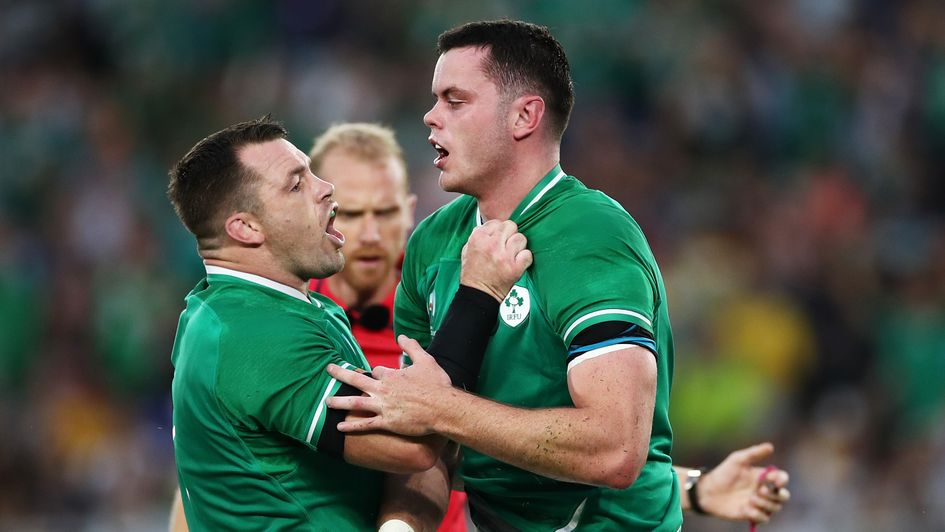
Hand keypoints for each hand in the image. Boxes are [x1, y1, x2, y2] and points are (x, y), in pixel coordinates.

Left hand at [326, 336, 452, 436]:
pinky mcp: (387, 422)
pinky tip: (339, 427)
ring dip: (339, 401)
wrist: (443, 408)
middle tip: (328, 369)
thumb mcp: (426, 360)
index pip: (376, 371)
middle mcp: (383, 390)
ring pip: (355, 403)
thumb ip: (412, 347)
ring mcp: (383, 407)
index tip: (378, 376)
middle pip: (356, 380)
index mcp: (391, 375)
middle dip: (340, 374)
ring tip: (326, 401)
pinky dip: (352, 426)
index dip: (376, 373)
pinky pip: (365, 425)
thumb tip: (401, 335)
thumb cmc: (436, 385)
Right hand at [460, 220, 532, 300]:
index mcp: (478, 238)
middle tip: (507, 244)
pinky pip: (528, 254)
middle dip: (510, 234)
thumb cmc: (472, 273)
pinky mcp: (515, 267)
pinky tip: (518, 262)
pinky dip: (525, 258)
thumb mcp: (466, 250)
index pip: (496, 222)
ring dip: (518, 245)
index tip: (498, 238)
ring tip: (512, 253)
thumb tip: (489, 227)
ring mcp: (505, 256)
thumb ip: (477, 236)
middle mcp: (492, 244)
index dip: (499, 230)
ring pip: (521, 238)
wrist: (478, 294)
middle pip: (511, 226)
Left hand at [697, 442, 790, 523]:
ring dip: (765, 504)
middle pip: (784, 496)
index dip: (782, 480)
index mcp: (763, 477)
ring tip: (749, 499)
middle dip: (777, 495)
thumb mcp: (737, 460)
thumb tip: (771, 446)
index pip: (782, 478)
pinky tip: (745, 509)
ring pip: (775, 507)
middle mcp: (764, 491)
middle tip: (760, 491)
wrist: (708, 491)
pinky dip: (757, 514)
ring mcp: (759, 504)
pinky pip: (764, 518)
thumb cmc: (723, 473)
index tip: (774, 481)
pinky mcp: (752, 515)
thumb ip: (754, 453)